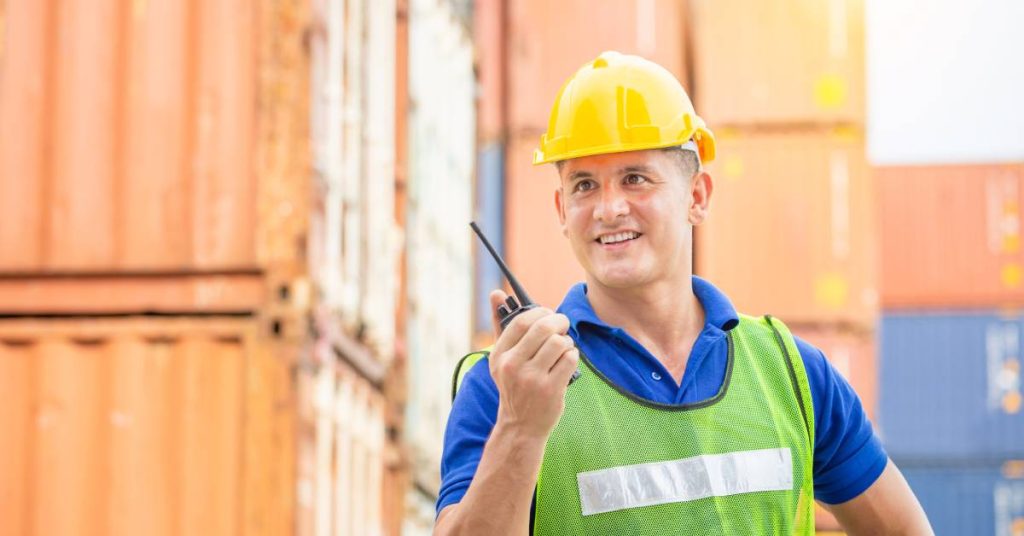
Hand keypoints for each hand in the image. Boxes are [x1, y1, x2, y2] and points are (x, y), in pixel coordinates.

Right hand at [487, 289, 579, 440]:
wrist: (521, 425)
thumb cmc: (514, 385)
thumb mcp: (501, 358)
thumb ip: (499, 324)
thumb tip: (495, 292)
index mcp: (499, 355)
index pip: (520, 321)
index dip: (539, 312)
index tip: (547, 314)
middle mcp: (512, 366)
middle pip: (542, 328)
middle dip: (558, 321)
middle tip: (562, 325)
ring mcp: (532, 379)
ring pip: (558, 342)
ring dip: (566, 341)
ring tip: (563, 347)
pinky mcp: (551, 390)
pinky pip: (570, 358)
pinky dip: (573, 355)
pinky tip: (567, 361)